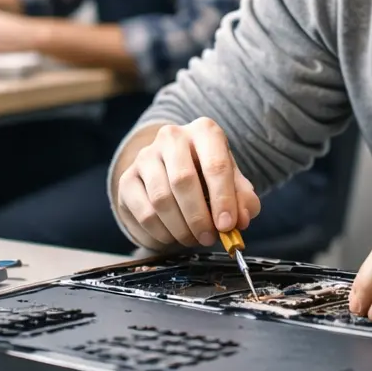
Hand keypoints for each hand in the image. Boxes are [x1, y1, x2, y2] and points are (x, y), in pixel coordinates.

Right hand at [115, 118, 261, 248]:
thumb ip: (244, 201)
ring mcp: (145, 156)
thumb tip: (240, 221)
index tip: (227, 226)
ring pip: (161, 199)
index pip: (216, 165)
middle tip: (208, 238)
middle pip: (183, 181)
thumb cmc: (209, 178)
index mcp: (204, 132)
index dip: (223, 199)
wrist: (172, 171)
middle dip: (198, 217)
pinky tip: (172, 236)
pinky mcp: (127, 178)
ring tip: (193, 238)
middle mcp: (172, 137)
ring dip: (180, 228)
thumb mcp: (234, 184)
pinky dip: (161, 232)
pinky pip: (144, 212)